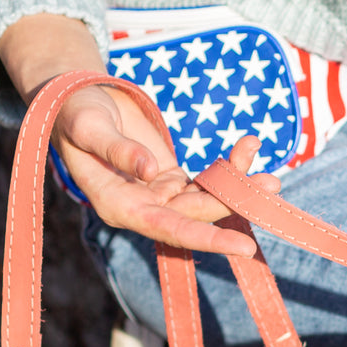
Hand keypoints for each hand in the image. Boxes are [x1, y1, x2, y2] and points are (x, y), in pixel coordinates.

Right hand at [51, 84, 279, 257]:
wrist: (78, 99)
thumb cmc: (74, 112)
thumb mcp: (89, 125)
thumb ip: (117, 149)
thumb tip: (150, 171)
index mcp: (117, 205)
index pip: (167, 229)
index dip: (206, 238)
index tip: (244, 247)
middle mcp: (142, 207)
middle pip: (196, 215)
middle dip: (234, 203)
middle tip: (271, 186)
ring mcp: (160, 194)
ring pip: (207, 198)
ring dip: (239, 186)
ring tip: (271, 176)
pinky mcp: (173, 180)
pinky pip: (207, 180)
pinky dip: (230, 166)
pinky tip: (249, 147)